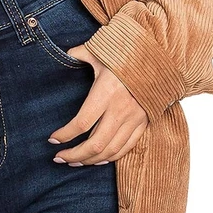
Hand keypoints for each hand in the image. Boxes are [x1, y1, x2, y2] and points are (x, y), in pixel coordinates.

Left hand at [48, 44, 147, 164]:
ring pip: (110, 150)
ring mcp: (134, 118)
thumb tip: (65, 54)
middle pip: (95, 144)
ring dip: (90, 160)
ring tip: (75, 161)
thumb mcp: (100, 51)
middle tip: (59, 158)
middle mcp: (120, 109)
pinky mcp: (144, 123)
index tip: (52, 139)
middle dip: (74, 155)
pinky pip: (126, 147)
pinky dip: (111, 157)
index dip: (64, 135)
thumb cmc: (126, 54)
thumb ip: (80, 54)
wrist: (160, 58)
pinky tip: (97, 160)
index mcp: (106, 92)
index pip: (81, 123)